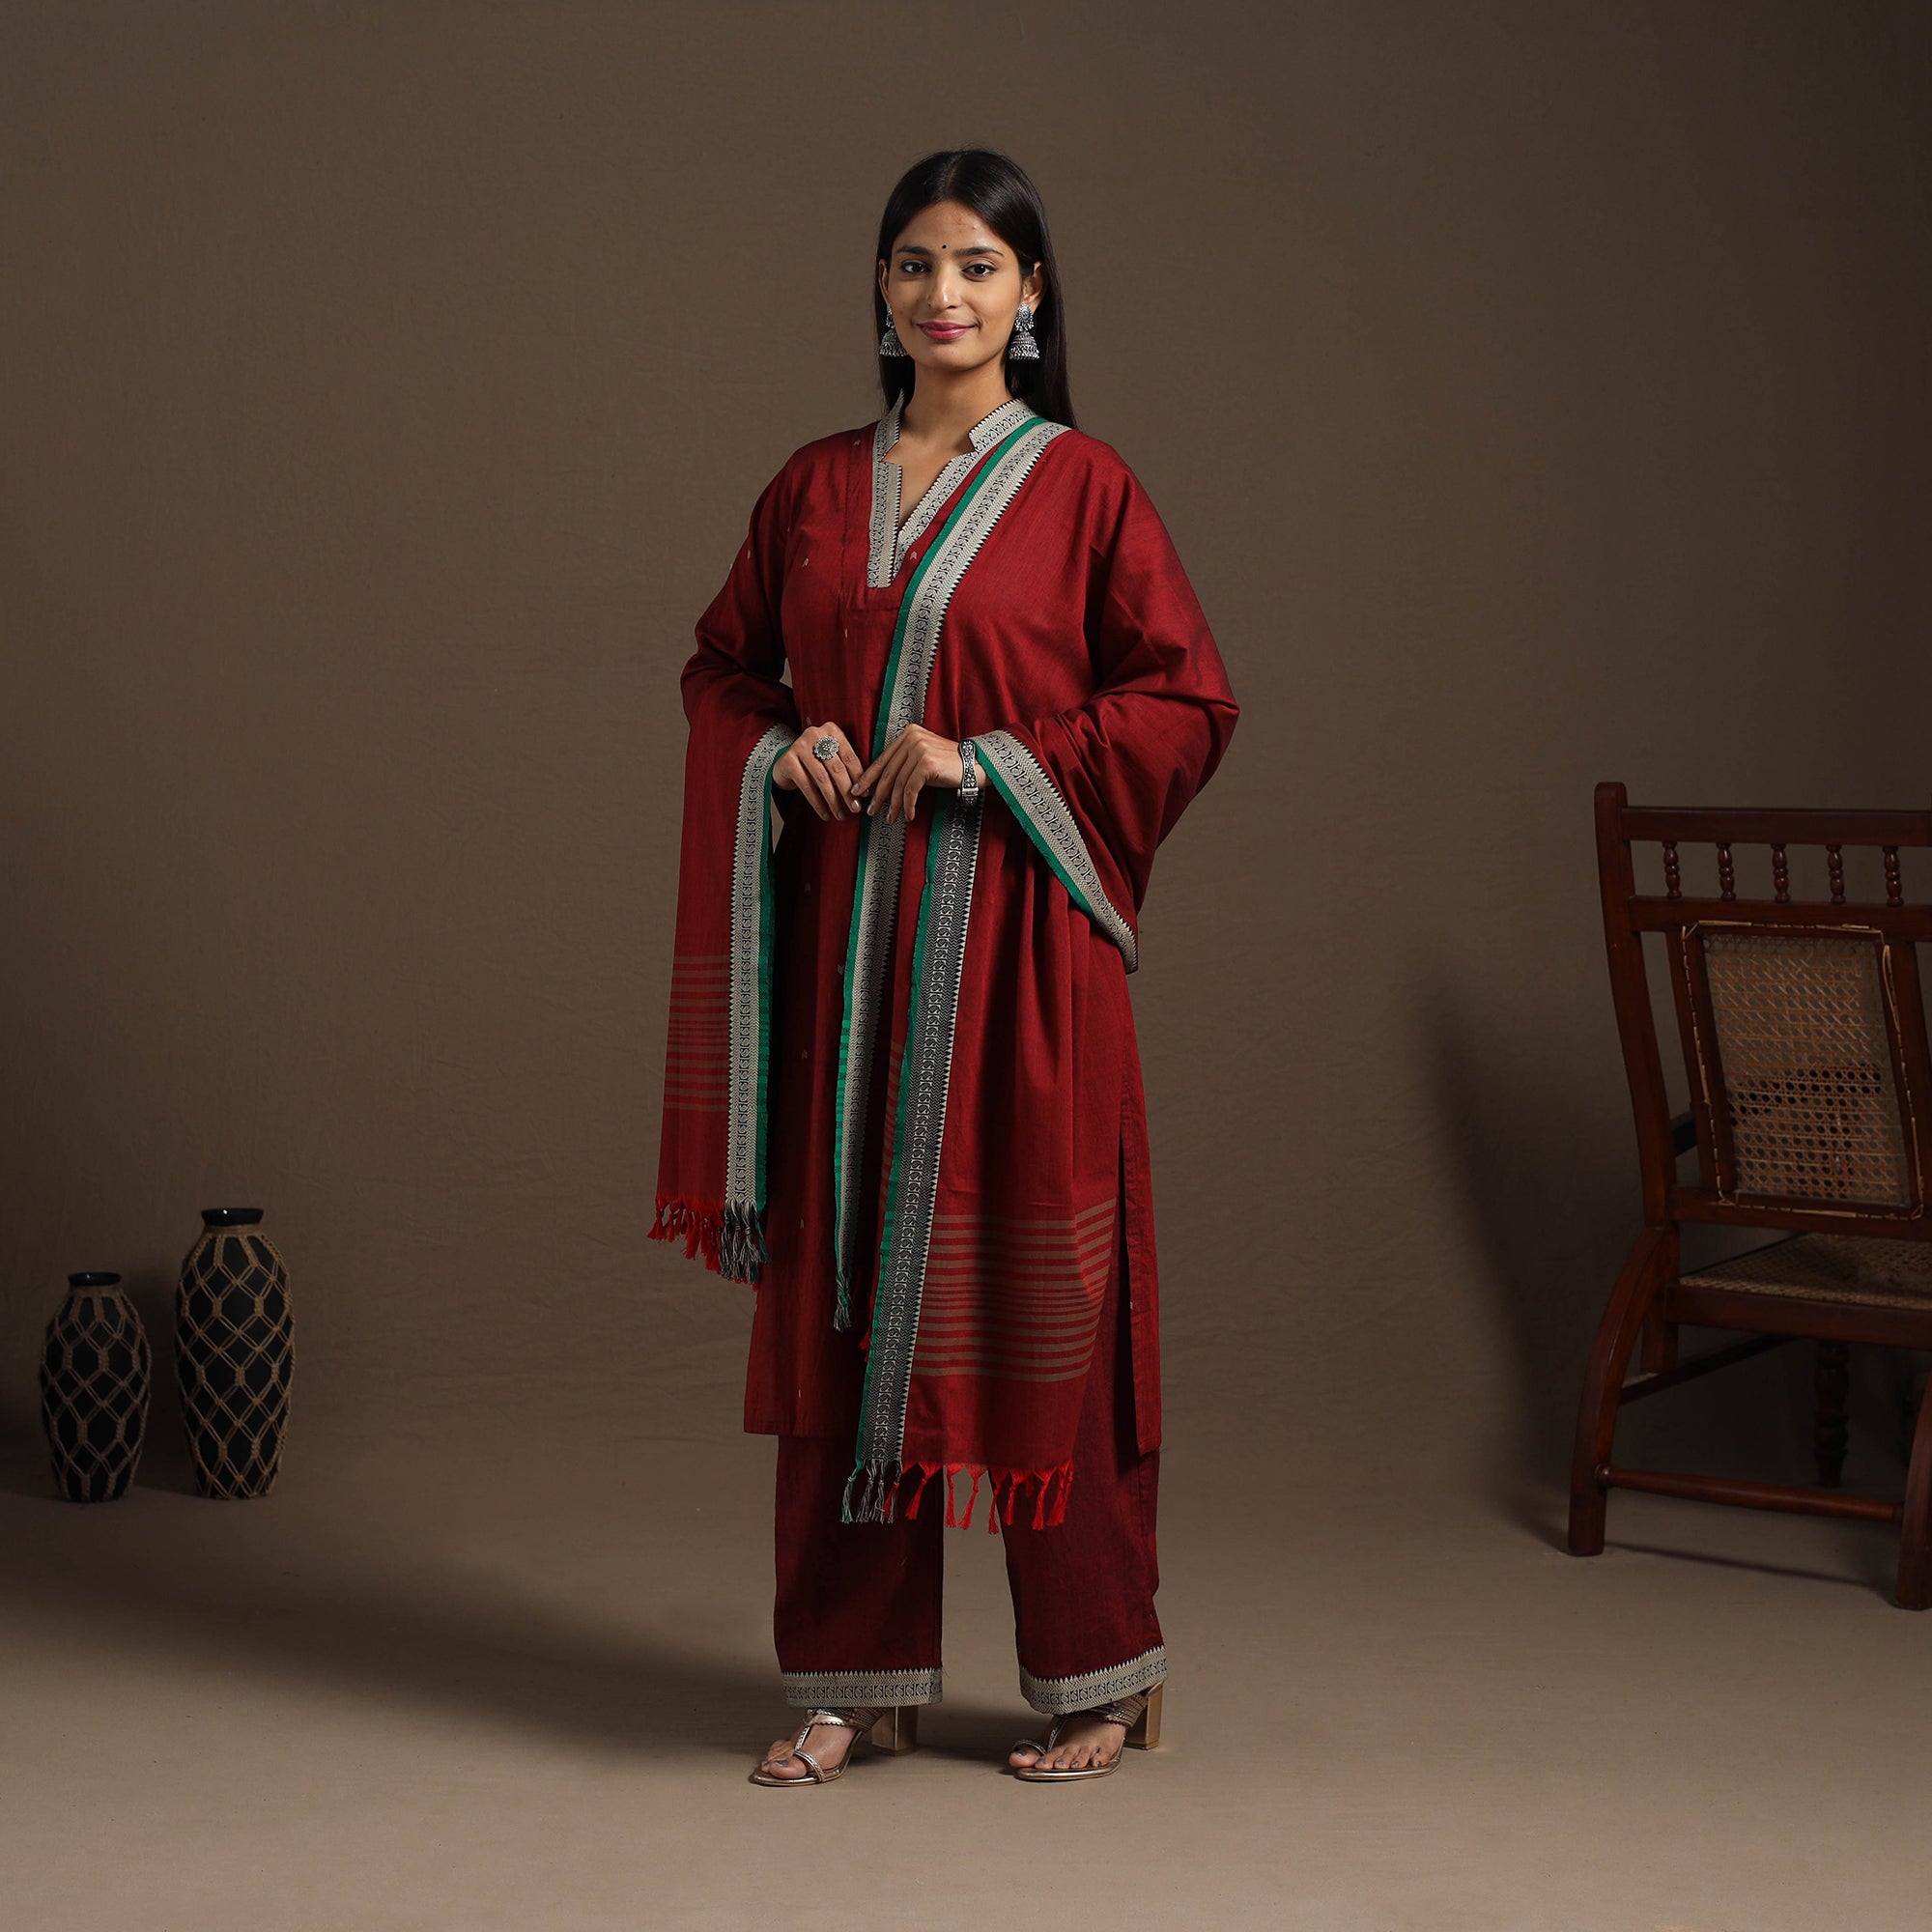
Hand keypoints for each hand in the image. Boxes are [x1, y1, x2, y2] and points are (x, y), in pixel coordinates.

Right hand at [773, 722, 862, 819]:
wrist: (785, 763)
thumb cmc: (816, 762)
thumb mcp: (833, 758)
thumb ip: (847, 767)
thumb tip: (865, 793)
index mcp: (832, 731)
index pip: (849, 757)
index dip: (859, 778)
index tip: (866, 795)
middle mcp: (815, 734)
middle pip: (837, 768)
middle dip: (847, 792)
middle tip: (855, 808)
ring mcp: (799, 746)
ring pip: (822, 778)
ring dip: (833, 800)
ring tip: (840, 815)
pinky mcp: (788, 760)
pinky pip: (806, 786)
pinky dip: (817, 803)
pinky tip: (824, 814)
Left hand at [850, 724, 965, 824]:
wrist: (976, 765)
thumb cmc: (949, 765)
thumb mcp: (922, 759)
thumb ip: (904, 763)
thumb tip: (880, 784)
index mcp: (908, 734)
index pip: (884, 759)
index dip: (869, 777)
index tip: (859, 792)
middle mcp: (912, 738)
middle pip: (889, 772)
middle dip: (877, 795)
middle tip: (870, 811)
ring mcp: (919, 749)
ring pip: (898, 783)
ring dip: (893, 805)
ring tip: (890, 818)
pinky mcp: (926, 762)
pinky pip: (911, 789)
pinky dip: (908, 805)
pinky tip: (909, 815)